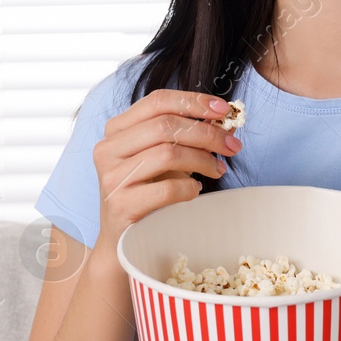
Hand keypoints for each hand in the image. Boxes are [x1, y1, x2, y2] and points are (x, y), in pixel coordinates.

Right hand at [92, 89, 241, 251]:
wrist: (123, 239)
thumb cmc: (146, 191)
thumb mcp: (162, 156)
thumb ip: (185, 135)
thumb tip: (225, 121)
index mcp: (116, 129)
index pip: (157, 101)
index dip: (193, 101)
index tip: (223, 109)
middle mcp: (108, 148)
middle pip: (166, 126)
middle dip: (207, 133)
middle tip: (232, 145)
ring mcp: (112, 176)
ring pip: (168, 154)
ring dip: (202, 160)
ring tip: (218, 169)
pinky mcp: (121, 204)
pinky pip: (167, 188)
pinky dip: (189, 188)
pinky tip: (195, 191)